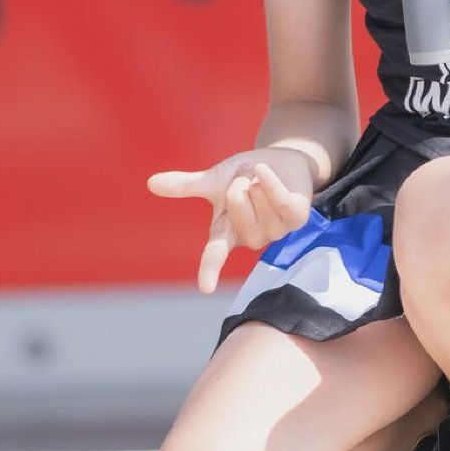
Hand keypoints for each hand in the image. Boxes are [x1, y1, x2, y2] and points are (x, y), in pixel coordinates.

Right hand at [146, 147, 314, 294]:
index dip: (210, 270)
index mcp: (227, 234)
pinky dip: (269, 181)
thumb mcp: (214, 182)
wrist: (281, 163)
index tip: (206, 287)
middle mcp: (252, 237)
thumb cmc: (246, 176)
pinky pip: (280, 200)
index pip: (215, 254)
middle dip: (239, 180)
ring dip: (257, 178)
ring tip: (264, 181)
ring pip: (256, 195)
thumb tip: (151, 183)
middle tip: (249, 181)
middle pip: (236, 200)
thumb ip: (186, 186)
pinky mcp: (298, 218)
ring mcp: (277, 230)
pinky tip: (263, 170)